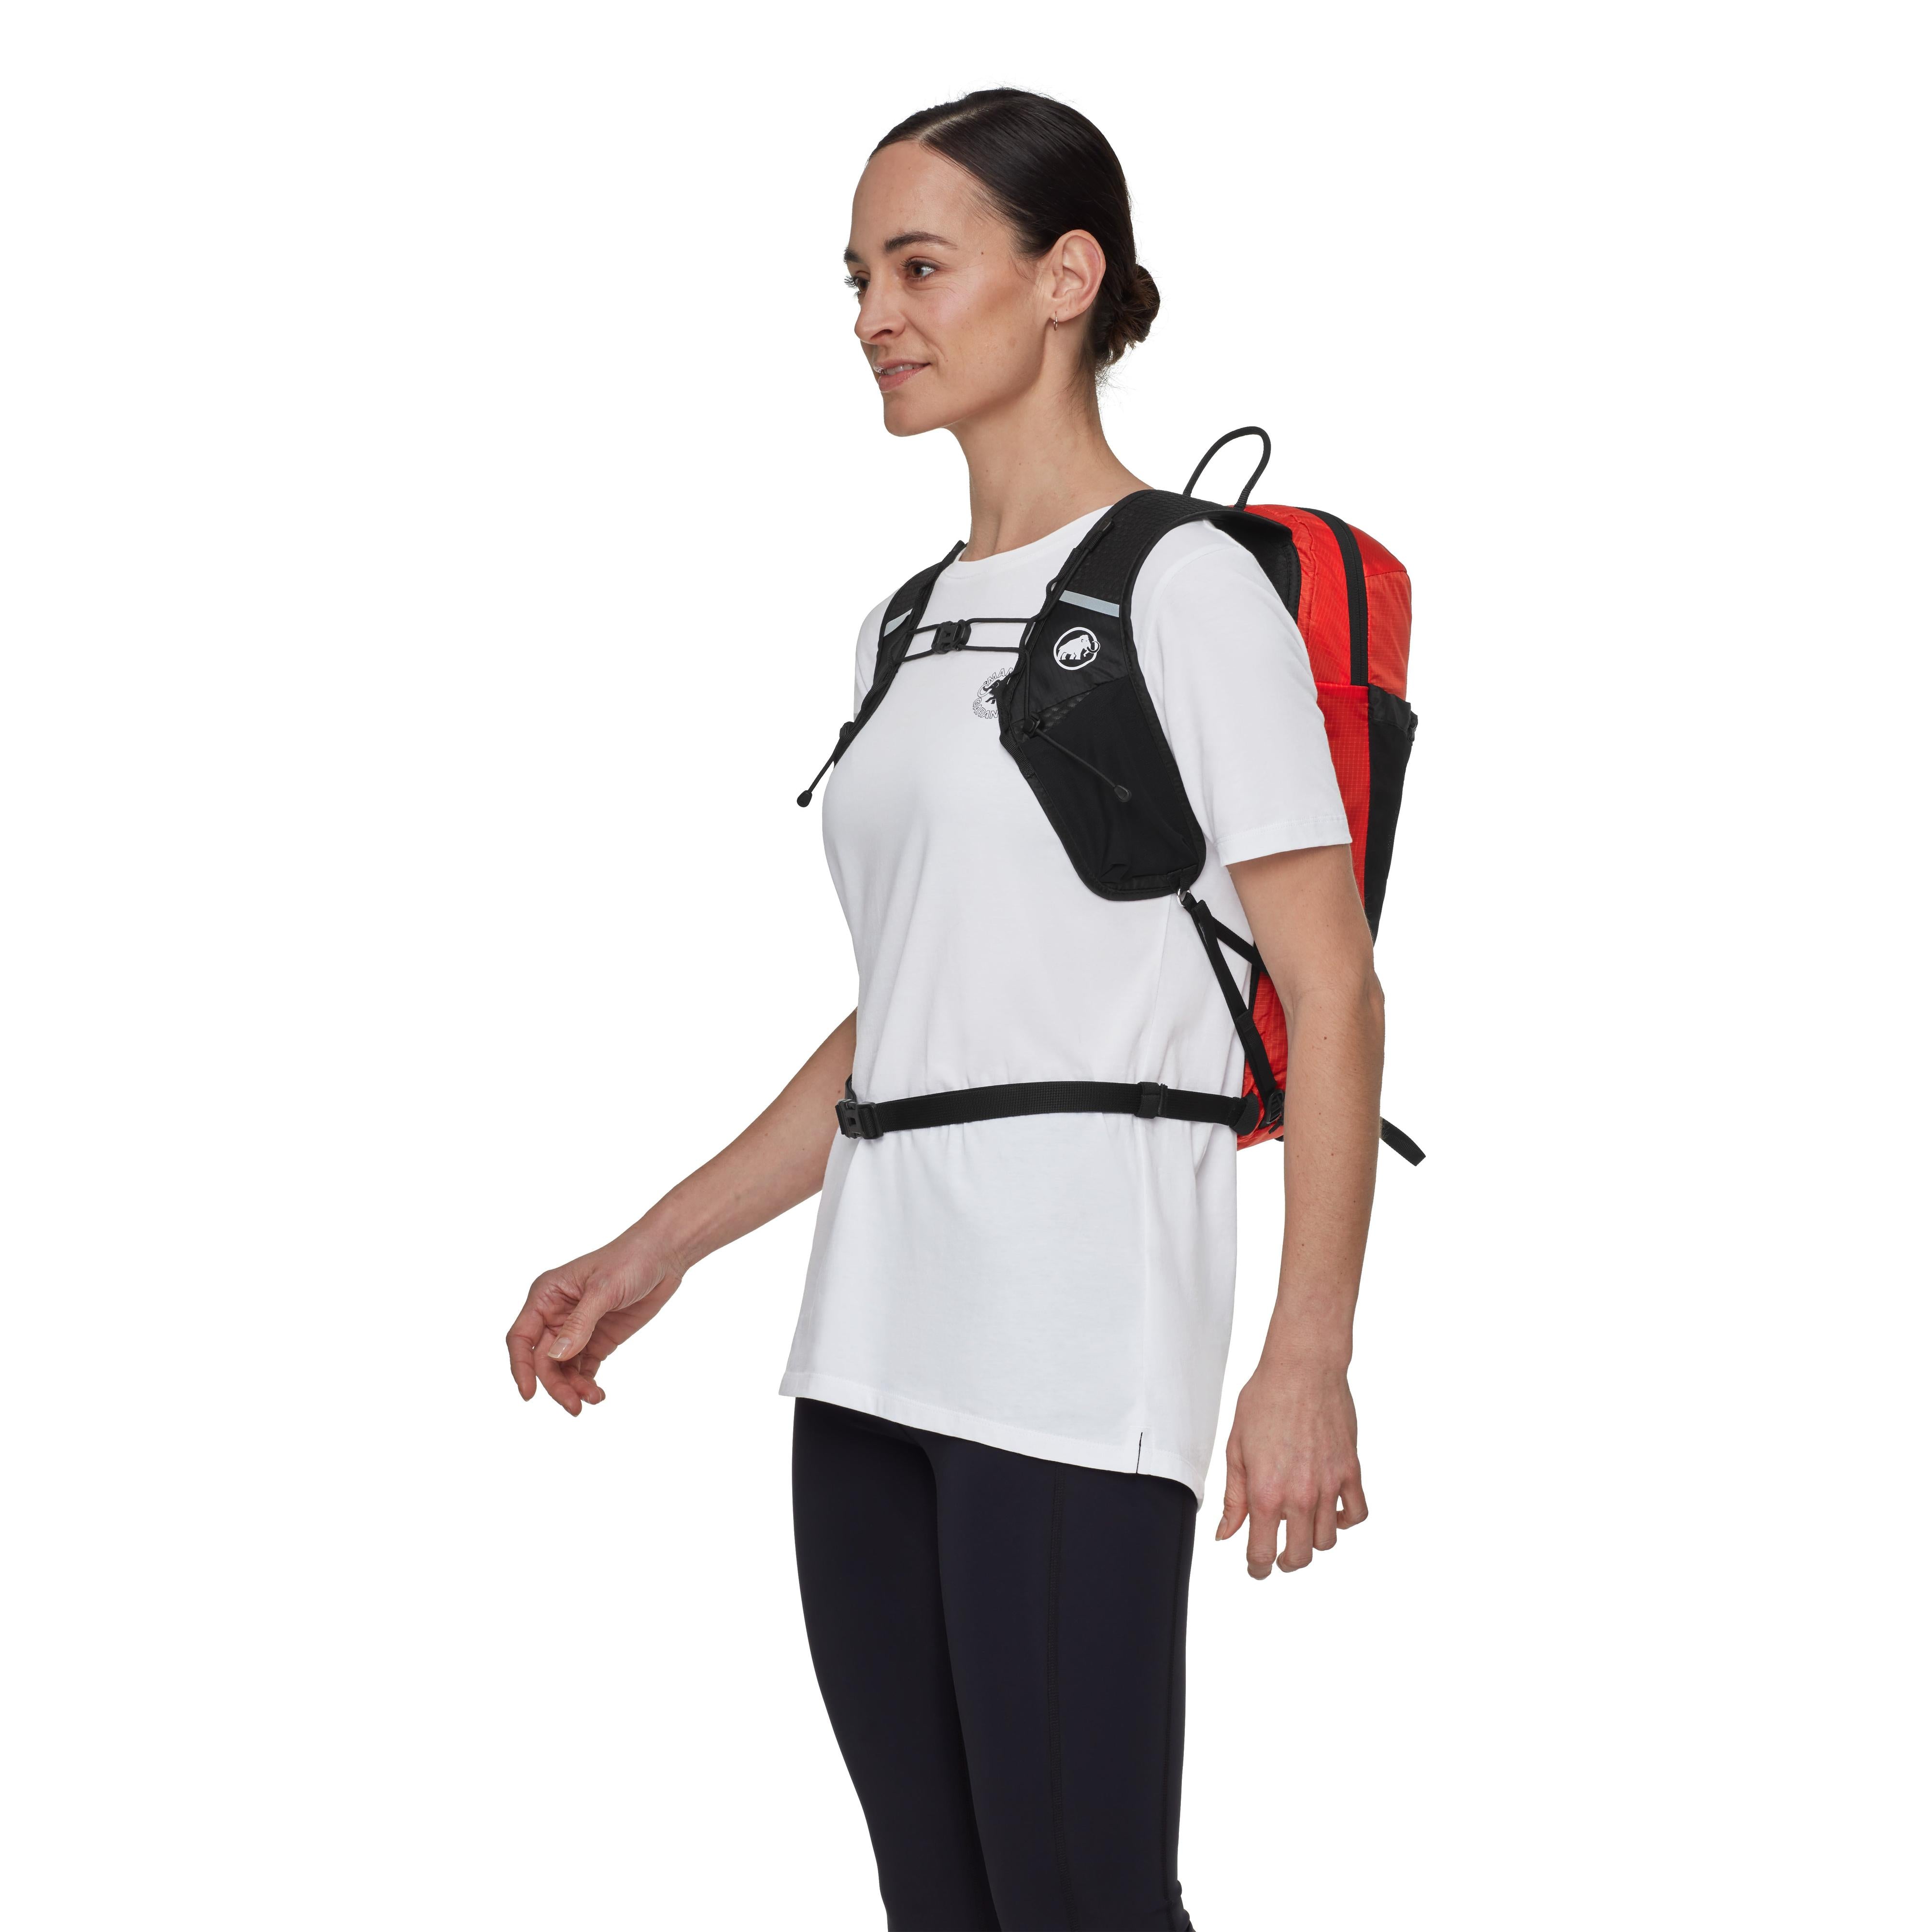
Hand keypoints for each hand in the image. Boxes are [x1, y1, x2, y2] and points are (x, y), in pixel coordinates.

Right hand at [505, 1232, 685, 1415]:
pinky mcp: (598, 1339)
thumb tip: (556, 1357)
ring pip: (563, 1369)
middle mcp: (556, 1314)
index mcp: (547, 1295)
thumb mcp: (604, 1290)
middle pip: (543, 1360)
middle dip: (556, 1385)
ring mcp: (577, 1329)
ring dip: (573, 1388)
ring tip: (592, 1399)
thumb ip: (580, 1324)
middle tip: (574, 1406)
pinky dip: (587, 1383)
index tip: (528, 1394)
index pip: (522, 1337)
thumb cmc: (630, 1260)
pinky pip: (584, 1368)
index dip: (521, 1367)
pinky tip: (598, 1394)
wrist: (664, 1256)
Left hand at [1215, 1360, 1367, 1578]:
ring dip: (1313, 1542)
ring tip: (1301, 1527)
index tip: (1256, 1568)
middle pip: (1299, 1556)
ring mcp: (1329, 1485)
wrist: (1303, 1368)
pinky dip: (1344, 1520)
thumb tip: (1226, 1533)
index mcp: (1266, 1492)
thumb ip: (1234, 1497)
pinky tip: (1330, 1511)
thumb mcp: (1236, 1449)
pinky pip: (1356, 1513)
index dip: (1257, 1568)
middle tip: (1278, 1554)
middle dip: (1285, 1562)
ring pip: (1327, 1541)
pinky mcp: (1351, 1470)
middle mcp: (1300, 1495)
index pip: (1262, 1553)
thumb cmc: (1265, 1400)